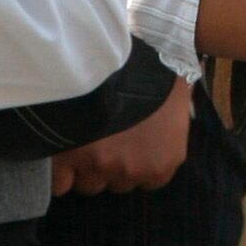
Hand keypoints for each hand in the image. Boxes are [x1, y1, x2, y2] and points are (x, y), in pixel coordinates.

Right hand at [52, 80, 192, 195]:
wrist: (110, 61)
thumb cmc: (151, 71)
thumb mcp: (177, 88)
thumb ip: (178, 106)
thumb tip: (186, 91)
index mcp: (164, 160)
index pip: (150, 181)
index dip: (137, 163)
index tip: (129, 146)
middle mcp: (134, 171)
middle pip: (119, 183)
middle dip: (112, 166)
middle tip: (104, 140)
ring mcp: (101, 168)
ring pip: (90, 184)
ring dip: (86, 170)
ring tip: (81, 145)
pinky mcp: (71, 162)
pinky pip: (61, 184)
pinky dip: (59, 175)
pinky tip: (61, 158)